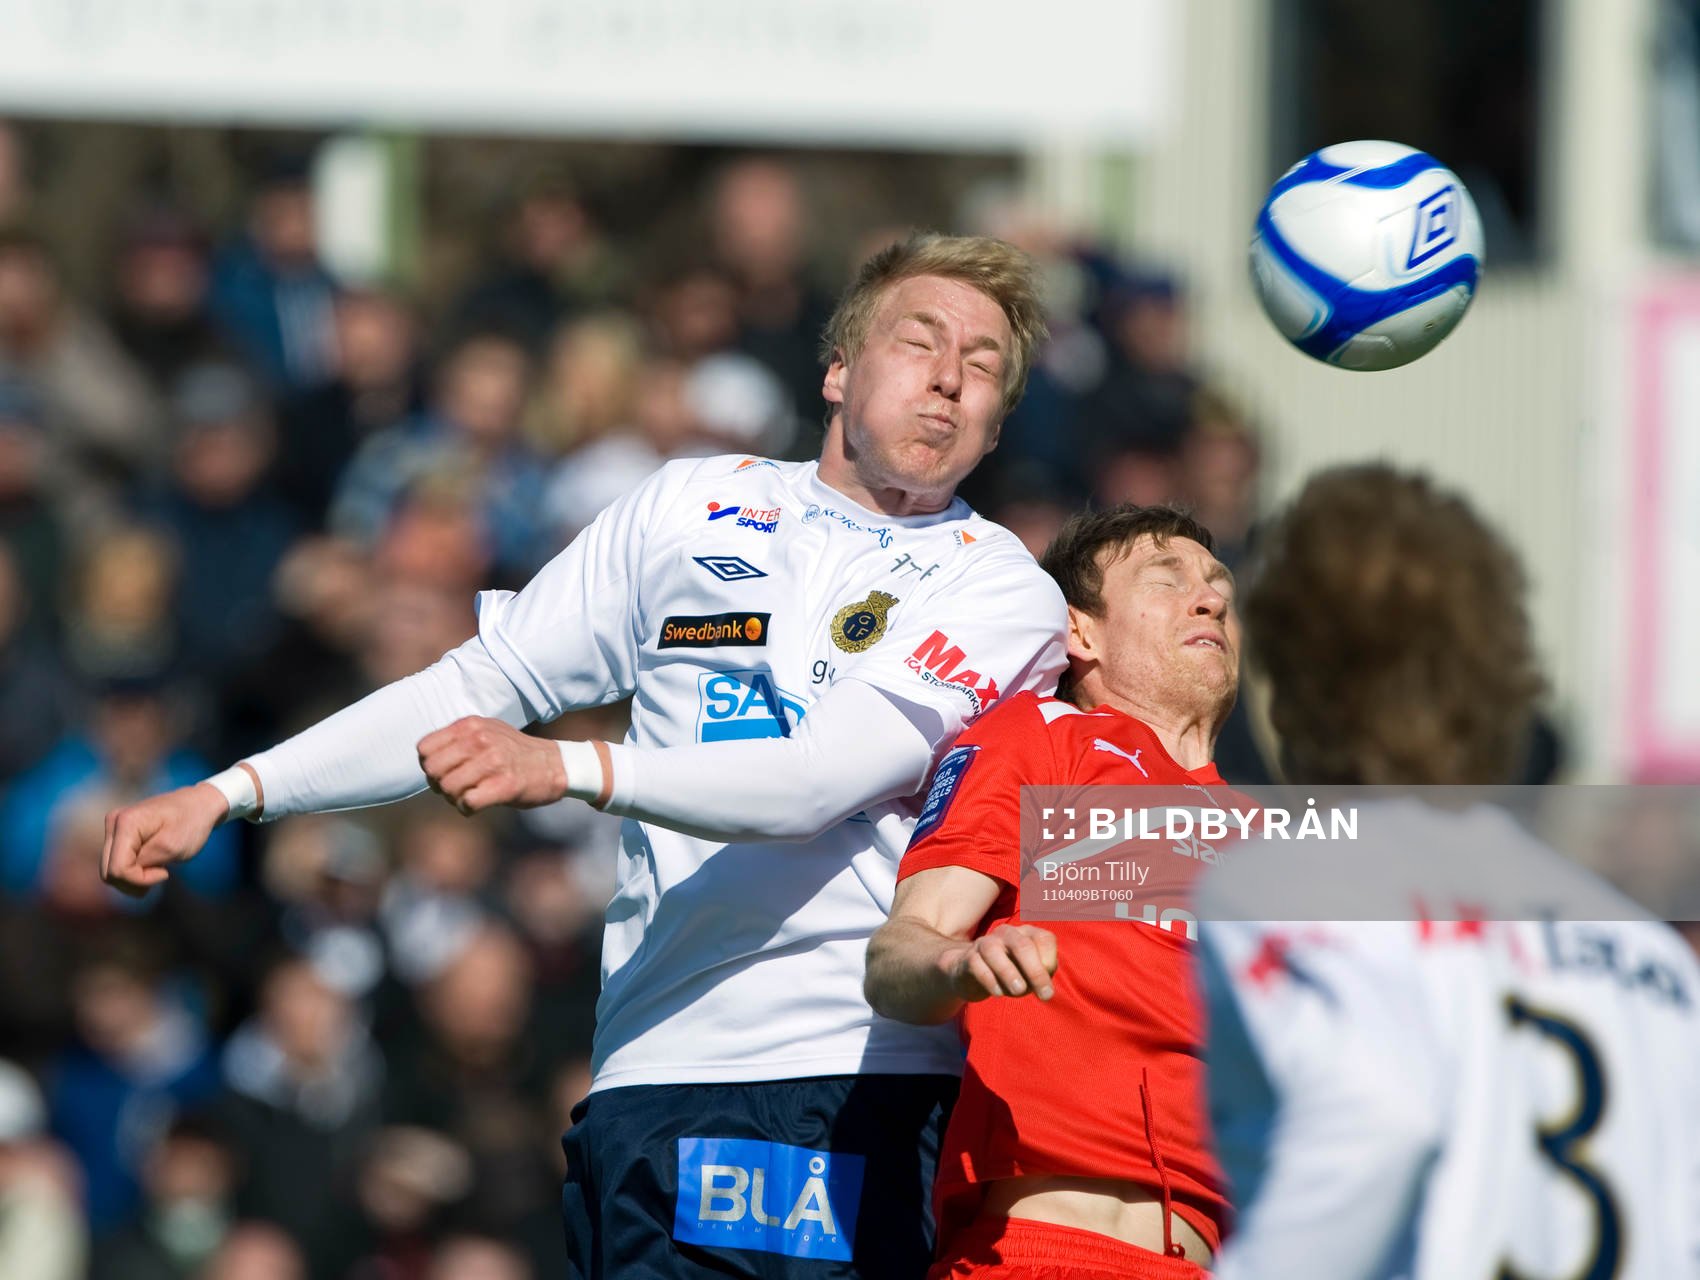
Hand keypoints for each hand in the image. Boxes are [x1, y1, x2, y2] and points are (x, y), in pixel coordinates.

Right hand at [101, 784, 228, 897]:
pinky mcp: (119, 835)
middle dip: (135, 881)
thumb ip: (144, 863)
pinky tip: (152, 865)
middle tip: (162, 872)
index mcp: (125, 823)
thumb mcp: (172, 847)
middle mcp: (113, 823)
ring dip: (134, 878)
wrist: (200, 804)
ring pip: (110, 871)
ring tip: (158, 868)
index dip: (140, 879)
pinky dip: (133, 871)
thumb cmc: (191, 822)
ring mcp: (114, 828)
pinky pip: (117, 864)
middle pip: (108, 872)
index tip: (165, 872)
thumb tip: (121, 873)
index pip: (118, 869)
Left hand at [417, 717, 567, 814]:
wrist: (555, 765)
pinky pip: (467, 803)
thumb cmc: (514, 752)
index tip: (446, 771)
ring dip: (455, 798)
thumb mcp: (486, 731)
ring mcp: (493, 762)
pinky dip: (468, 808)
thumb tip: (426, 759)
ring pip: (448, 788)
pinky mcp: (504, 786)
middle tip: (456, 788)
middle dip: (439, 784)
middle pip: (432, 770)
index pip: (424, 748)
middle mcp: (480, 740)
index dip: (429, 765)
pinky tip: (479, 804)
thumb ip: (457, 739)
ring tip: (470, 795)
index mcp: (471, 725)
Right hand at [946, 923, 1058, 1002]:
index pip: (1044, 939)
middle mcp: (1007, 933)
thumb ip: (1042, 975)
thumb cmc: (1011, 973)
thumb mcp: (1031, 974)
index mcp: (1027, 933)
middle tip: (1045, 995)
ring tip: (1019, 991)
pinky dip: (989, 980)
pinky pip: (976, 965)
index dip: (1050, 961)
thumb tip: (1044, 986)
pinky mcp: (968, 958)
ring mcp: (985, 943)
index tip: (1049, 986)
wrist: (974, 974)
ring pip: (994, 951)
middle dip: (1035, 971)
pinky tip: (998, 993)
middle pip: (1022, 945)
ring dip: (1009, 972)